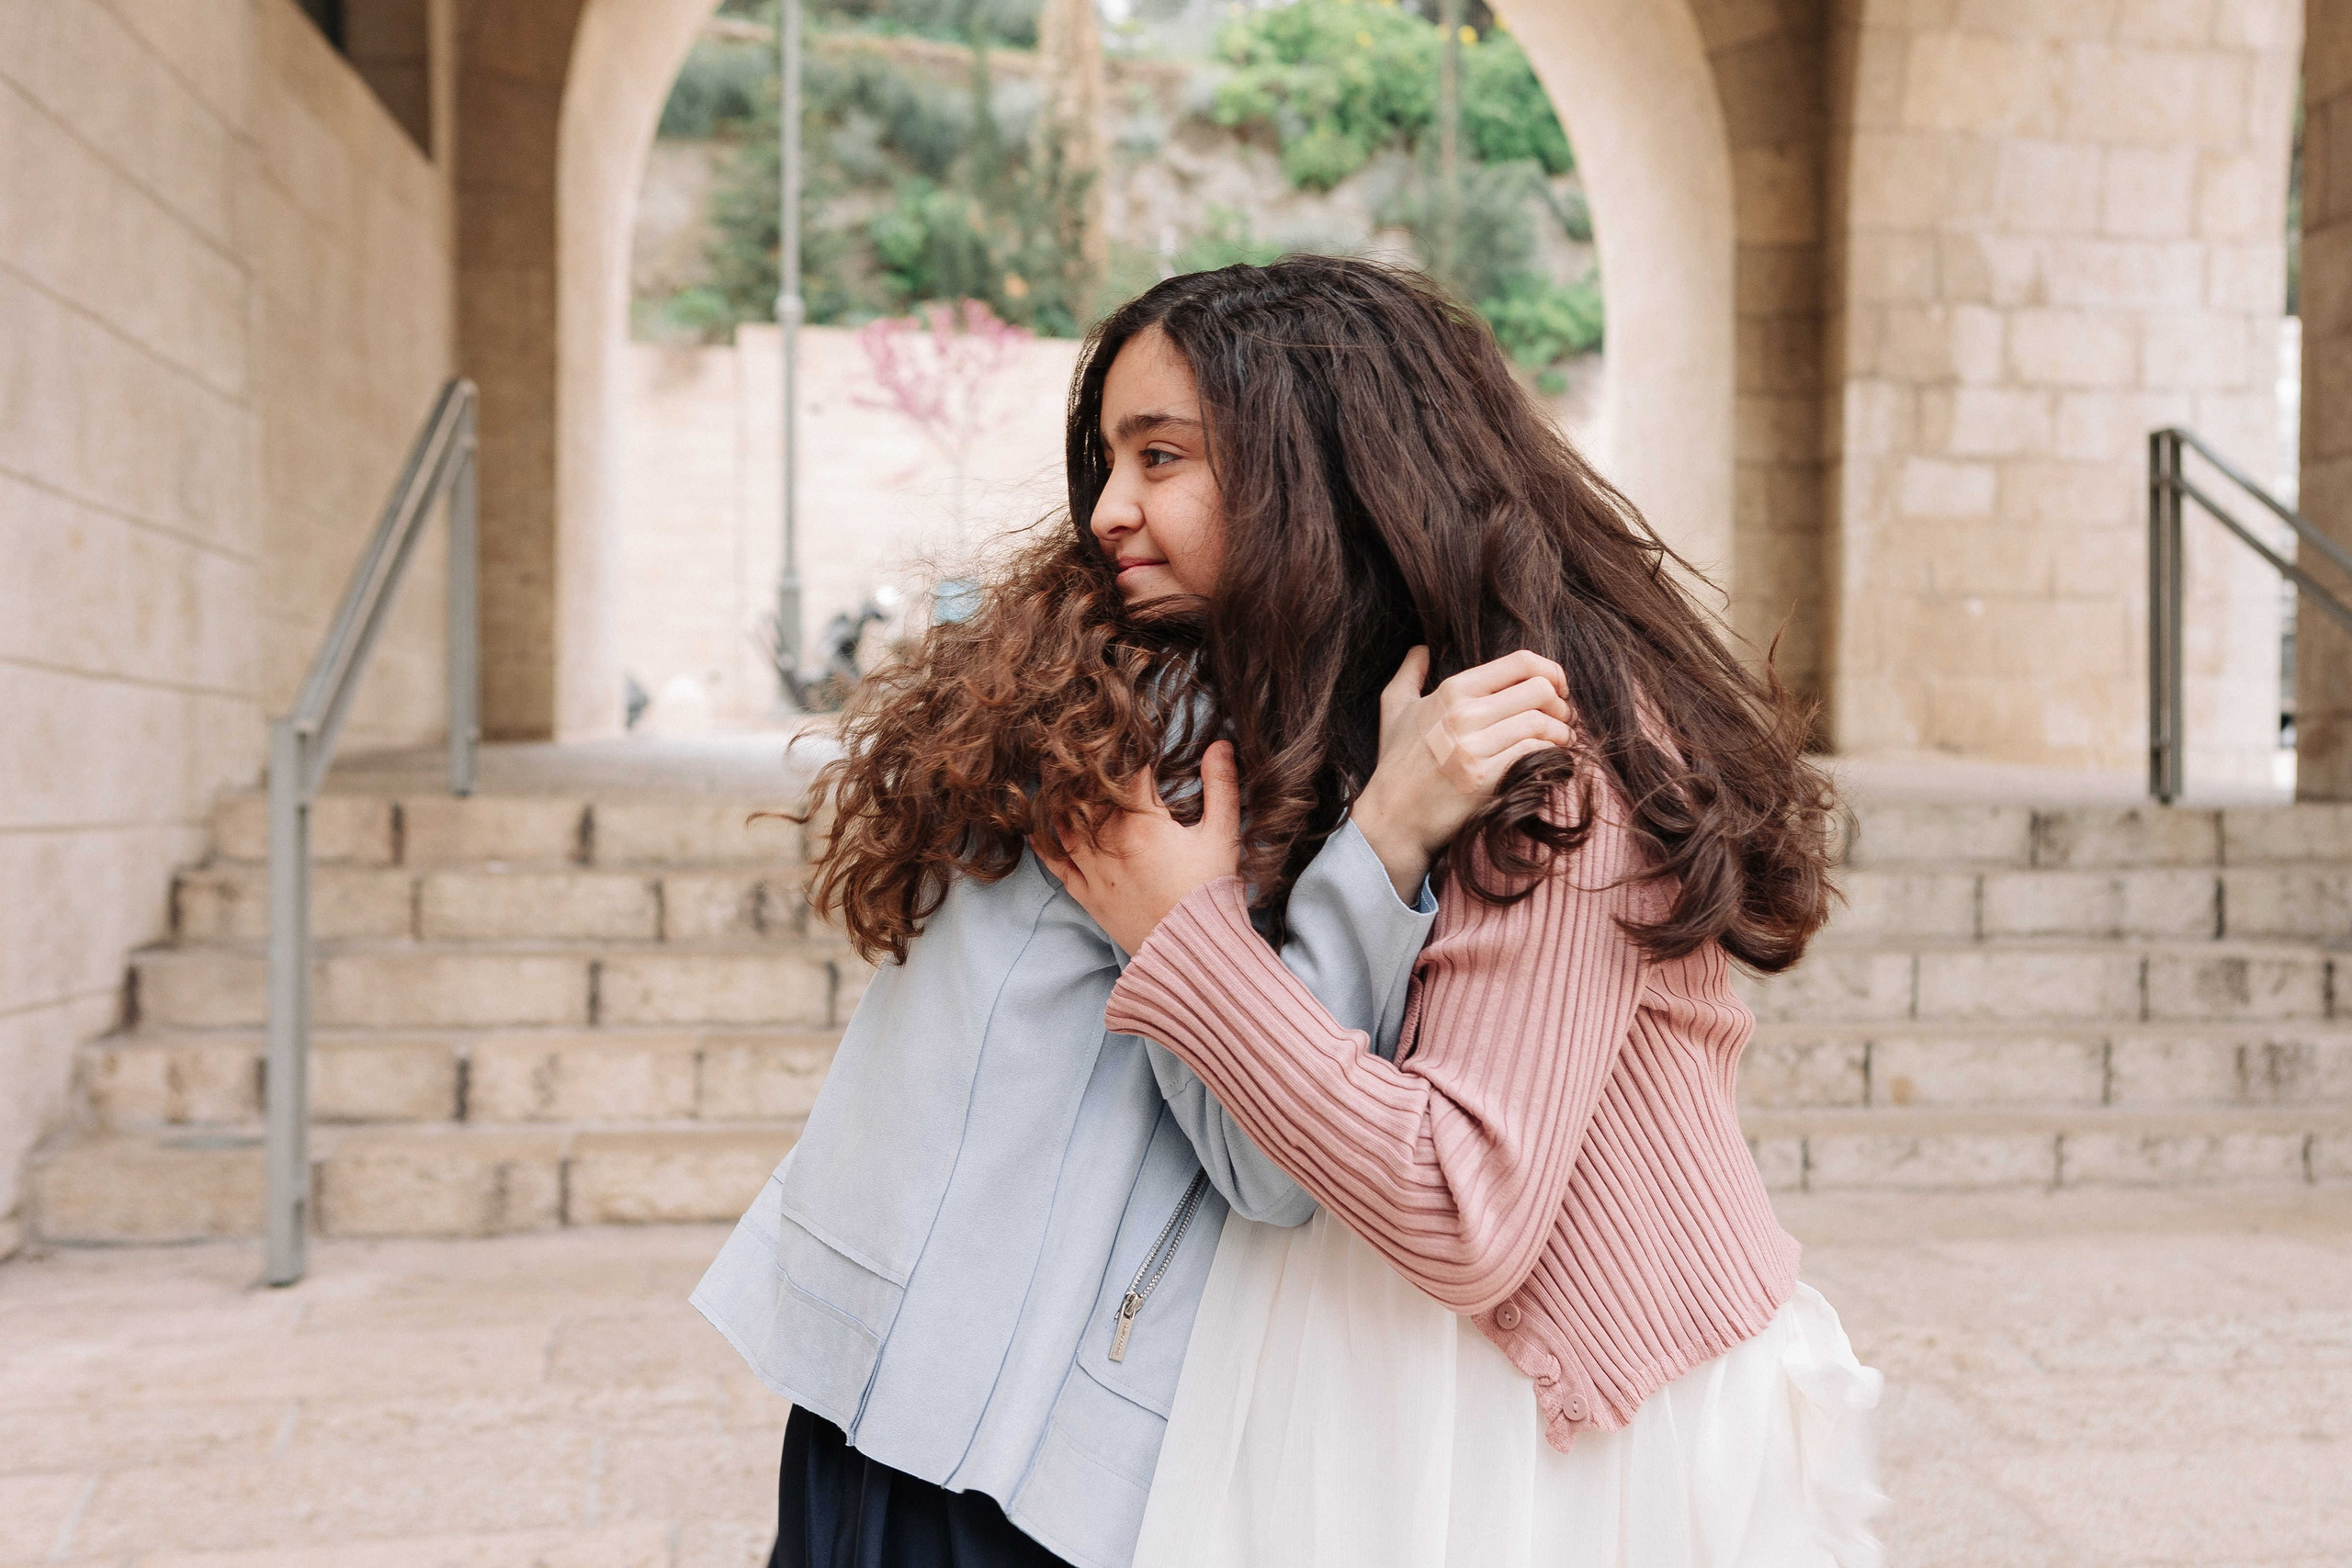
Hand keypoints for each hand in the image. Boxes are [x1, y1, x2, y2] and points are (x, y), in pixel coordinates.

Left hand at [1033, 740, 1243, 954]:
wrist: (1192, 951)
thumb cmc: (1209, 893)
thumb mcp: (1222, 836)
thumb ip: (1221, 786)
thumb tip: (1220, 743)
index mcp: (1141, 822)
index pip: (1124, 772)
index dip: (1124, 750)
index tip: (1122, 735)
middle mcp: (1109, 842)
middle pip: (1084, 794)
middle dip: (1081, 769)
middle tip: (1070, 746)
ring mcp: (1094, 870)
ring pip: (1063, 825)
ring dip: (1057, 799)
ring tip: (1050, 775)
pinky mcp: (1088, 896)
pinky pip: (1057, 866)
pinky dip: (1044, 845)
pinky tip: (1033, 830)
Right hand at [1350, 647, 1575, 899]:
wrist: (1392, 818)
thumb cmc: (1396, 763)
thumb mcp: (1394, 708)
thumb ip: (1408, 673)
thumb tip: (1421, 650)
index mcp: (1452, 690)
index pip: (1520, 663)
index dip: (1551, 671)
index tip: (1556, 687)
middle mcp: (1464, 714)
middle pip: (1540, 691)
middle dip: (1561, 704)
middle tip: (1561, 719)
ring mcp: (1475, 747)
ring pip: (1543, 725)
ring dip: (1561, 733)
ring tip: (1559, 741)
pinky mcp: (1486, 779)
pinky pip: (1535, 754)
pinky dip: (1551, 756)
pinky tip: (1547, 761)